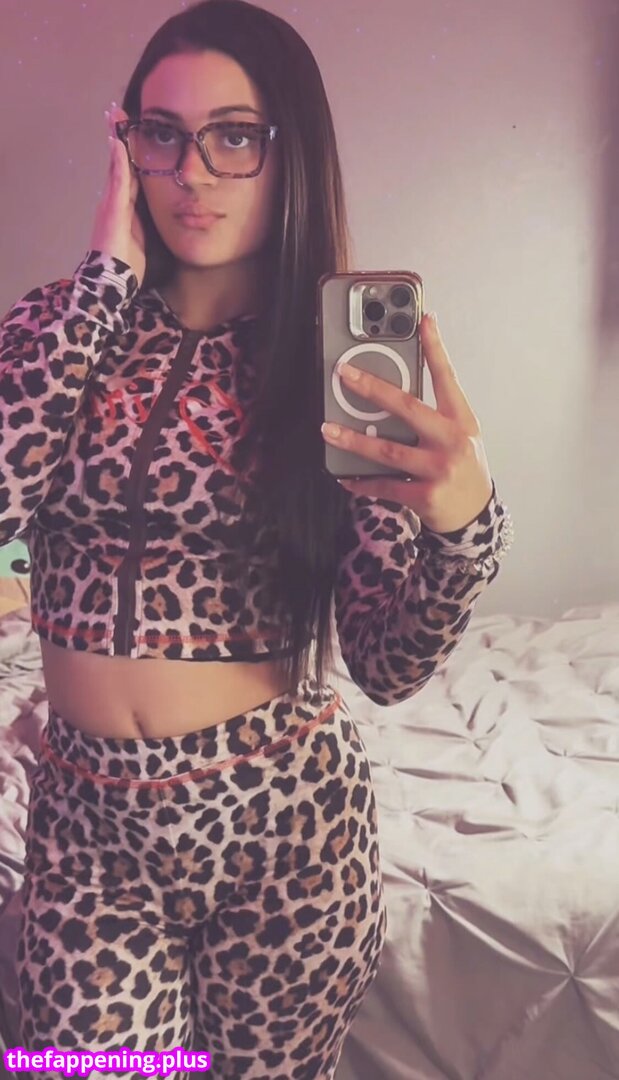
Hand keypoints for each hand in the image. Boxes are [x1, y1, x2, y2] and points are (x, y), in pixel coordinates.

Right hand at [89, 102, 145, 287]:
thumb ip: (151, 222)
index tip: (129, 129)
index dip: (129, 151)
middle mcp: (114, 201)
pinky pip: (116, 182)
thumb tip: (167, 212)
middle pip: (118, 162)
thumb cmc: (129, 265)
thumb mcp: (145, 238)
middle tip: (116, 111)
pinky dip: (117, 162)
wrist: (112, 284)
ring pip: (115, 166)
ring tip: (114, 116)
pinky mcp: (112, 211)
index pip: (128, 172)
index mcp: (124, 207)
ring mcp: (110, 204)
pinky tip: (118, 143)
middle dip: (117, 136)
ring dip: (115, 140)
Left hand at [321, 313, 493, 533]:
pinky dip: (362, 483)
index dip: (436, 348)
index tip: (424, 320)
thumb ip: (433, 416)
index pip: (447, 378)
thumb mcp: (459, 437)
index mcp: (461, 420)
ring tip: (329, 430)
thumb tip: (389, 396)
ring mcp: (439, 469)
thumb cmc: (462, 469)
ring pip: (388, 451)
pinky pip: (386, 486)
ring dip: (354, 441)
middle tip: (345, 374)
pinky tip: (345, 478)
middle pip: (407, 408)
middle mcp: (452, 441)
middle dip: (373, 388)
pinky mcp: (426, 496)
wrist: (476, 517)